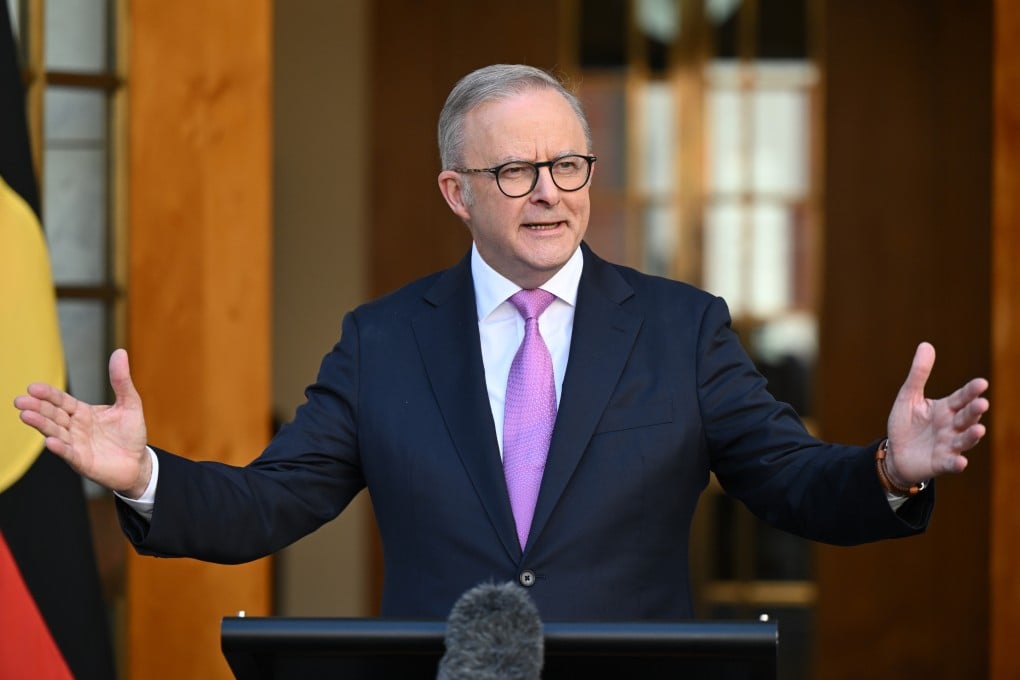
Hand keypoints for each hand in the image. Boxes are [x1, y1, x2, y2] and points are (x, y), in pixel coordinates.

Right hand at [13, 348, 150, 497]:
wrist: (138, 462)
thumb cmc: (130, 434)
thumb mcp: (129, 403)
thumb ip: (121, 381)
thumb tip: (120, 352)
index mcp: (82, 412)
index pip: (61, 401)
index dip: (48, 395)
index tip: (33, 387)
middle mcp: (75, 428)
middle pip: (53, 415)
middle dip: (37, 408)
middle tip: (20, 400)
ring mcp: (76, 445)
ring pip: (56, 432)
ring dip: (41, 424)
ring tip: (26, 416)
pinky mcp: (83, 461)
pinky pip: (69, 453)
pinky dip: (60, 448)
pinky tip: (50, 441)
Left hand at [884, 342, 989, 486]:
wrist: (896, 453)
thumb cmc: (906, 424)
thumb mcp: (909, 397)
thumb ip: (919, 374)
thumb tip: (926, 344)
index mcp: (946, 409)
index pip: (961, 398)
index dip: (971, 391)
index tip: (981, 383)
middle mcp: (951, 426)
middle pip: (966, 418)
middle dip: (974, 411)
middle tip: (982, 403)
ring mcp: (948, 446)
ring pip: (964, 440)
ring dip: (972, 436)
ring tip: (979, 429)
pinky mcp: (940, 463)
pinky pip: (950, 463)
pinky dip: (956, 463)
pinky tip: (961, 461)